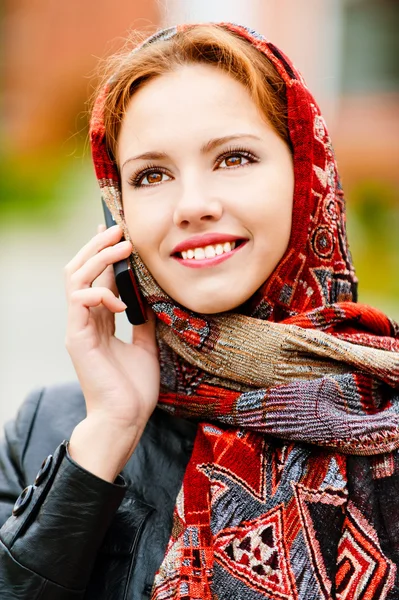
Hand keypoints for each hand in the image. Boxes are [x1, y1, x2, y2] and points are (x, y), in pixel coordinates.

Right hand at [65, 225, 159, 479]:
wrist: (126, 418)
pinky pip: (79, 301)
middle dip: (97, 246)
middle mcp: (85, 319)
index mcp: (99, 320)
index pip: (97, 276)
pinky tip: (122, 302)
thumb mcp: (145, 344)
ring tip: (121, 247)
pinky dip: (100, 293)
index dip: (105, 253)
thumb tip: (151, 296)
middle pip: (80, 269)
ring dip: (98, 258)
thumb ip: (143, 318)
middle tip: (118, 229)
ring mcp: (78, 327)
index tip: (120, 233)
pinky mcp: (77, 338)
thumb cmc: (134, 387)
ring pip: (75, 277)